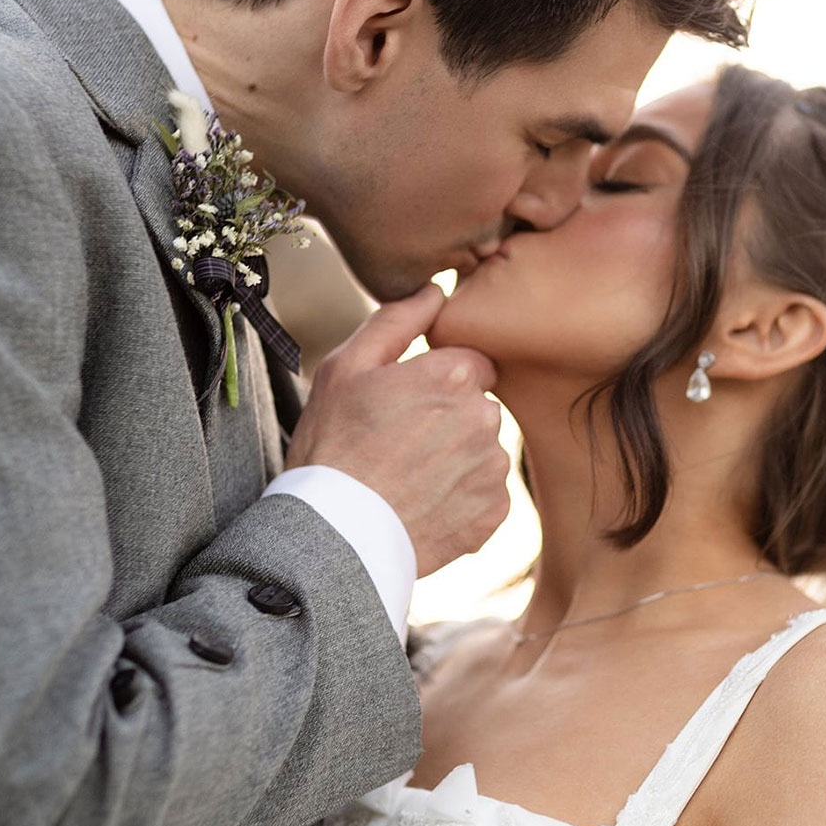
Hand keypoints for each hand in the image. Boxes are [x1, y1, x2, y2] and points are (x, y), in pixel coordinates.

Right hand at [284, 284, 510, 577]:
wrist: (333, 535)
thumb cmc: (332, 444)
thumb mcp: (346, 368)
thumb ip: (397, 320)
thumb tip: (436, 290)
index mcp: (455, 375)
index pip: (472, 364)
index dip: (438, 381)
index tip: (407, 404)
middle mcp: (485, 418)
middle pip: (479, 407)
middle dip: (450, 419)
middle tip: (401, 444)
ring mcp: (492, 469)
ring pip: (484, 451)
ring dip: (457, 459)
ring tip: (408, 478)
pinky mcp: (493, 513)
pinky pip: (486, 495)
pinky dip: (461, 499)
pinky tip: (422, 504)